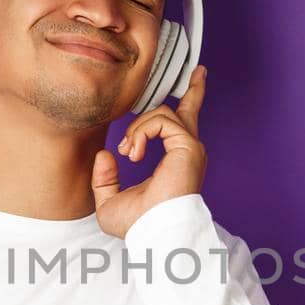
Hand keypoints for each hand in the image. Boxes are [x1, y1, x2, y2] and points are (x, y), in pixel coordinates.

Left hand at [90, 64, 207, 238]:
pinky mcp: (187, 146)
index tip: (162, 111)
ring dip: (136, 129)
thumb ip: (105, 178)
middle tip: (199, 71)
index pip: (177, 130)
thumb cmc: (136, 225)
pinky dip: (140, 132)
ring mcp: (189, 148)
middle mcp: (186, 152)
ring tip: (129, 152)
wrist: (152, 232)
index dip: (172, 115)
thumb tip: (105, 154)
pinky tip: (133, 152)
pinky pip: (159, 120)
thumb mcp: (110, 201)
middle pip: (190, 110)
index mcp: (174, 162)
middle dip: (194, 89)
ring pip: (162, 113)